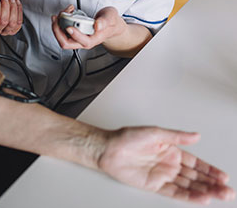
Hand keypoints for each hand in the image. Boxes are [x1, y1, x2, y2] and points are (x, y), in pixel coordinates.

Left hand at [52, 5, 125, 49]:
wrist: (110, 25)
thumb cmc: (109, 23)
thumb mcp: (110, 18)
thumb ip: (104, 21)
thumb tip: (97, 26)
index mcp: (93, 40)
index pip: (83, 42)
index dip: (74, 34)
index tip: (70, 26)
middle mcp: (83, 41)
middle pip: (66, 43)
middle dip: (58, 31)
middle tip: (57, 18)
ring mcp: (77, 39)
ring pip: (62, 38)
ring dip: (57, 26)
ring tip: (61, 13)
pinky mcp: (73, 34)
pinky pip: (62, 32)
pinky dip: (60, 23)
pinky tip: (64, 14)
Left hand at [98, 127, 235, 203]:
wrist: (108, 149)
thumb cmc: (127, 137)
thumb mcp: (155, 133)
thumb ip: (177, 137)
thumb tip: (196, 135)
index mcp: (170, 151)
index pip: (196, 163)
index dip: (210, 170)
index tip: (223, 176)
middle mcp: (168, 164)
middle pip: (195, 177)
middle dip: (212, 184)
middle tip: (228, 191)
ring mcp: (162, 176)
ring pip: (188, 186)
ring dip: (204, 191)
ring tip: (220, 196)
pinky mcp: (154, 186)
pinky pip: (174, 193)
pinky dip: (188, 197)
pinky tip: (201, 198)